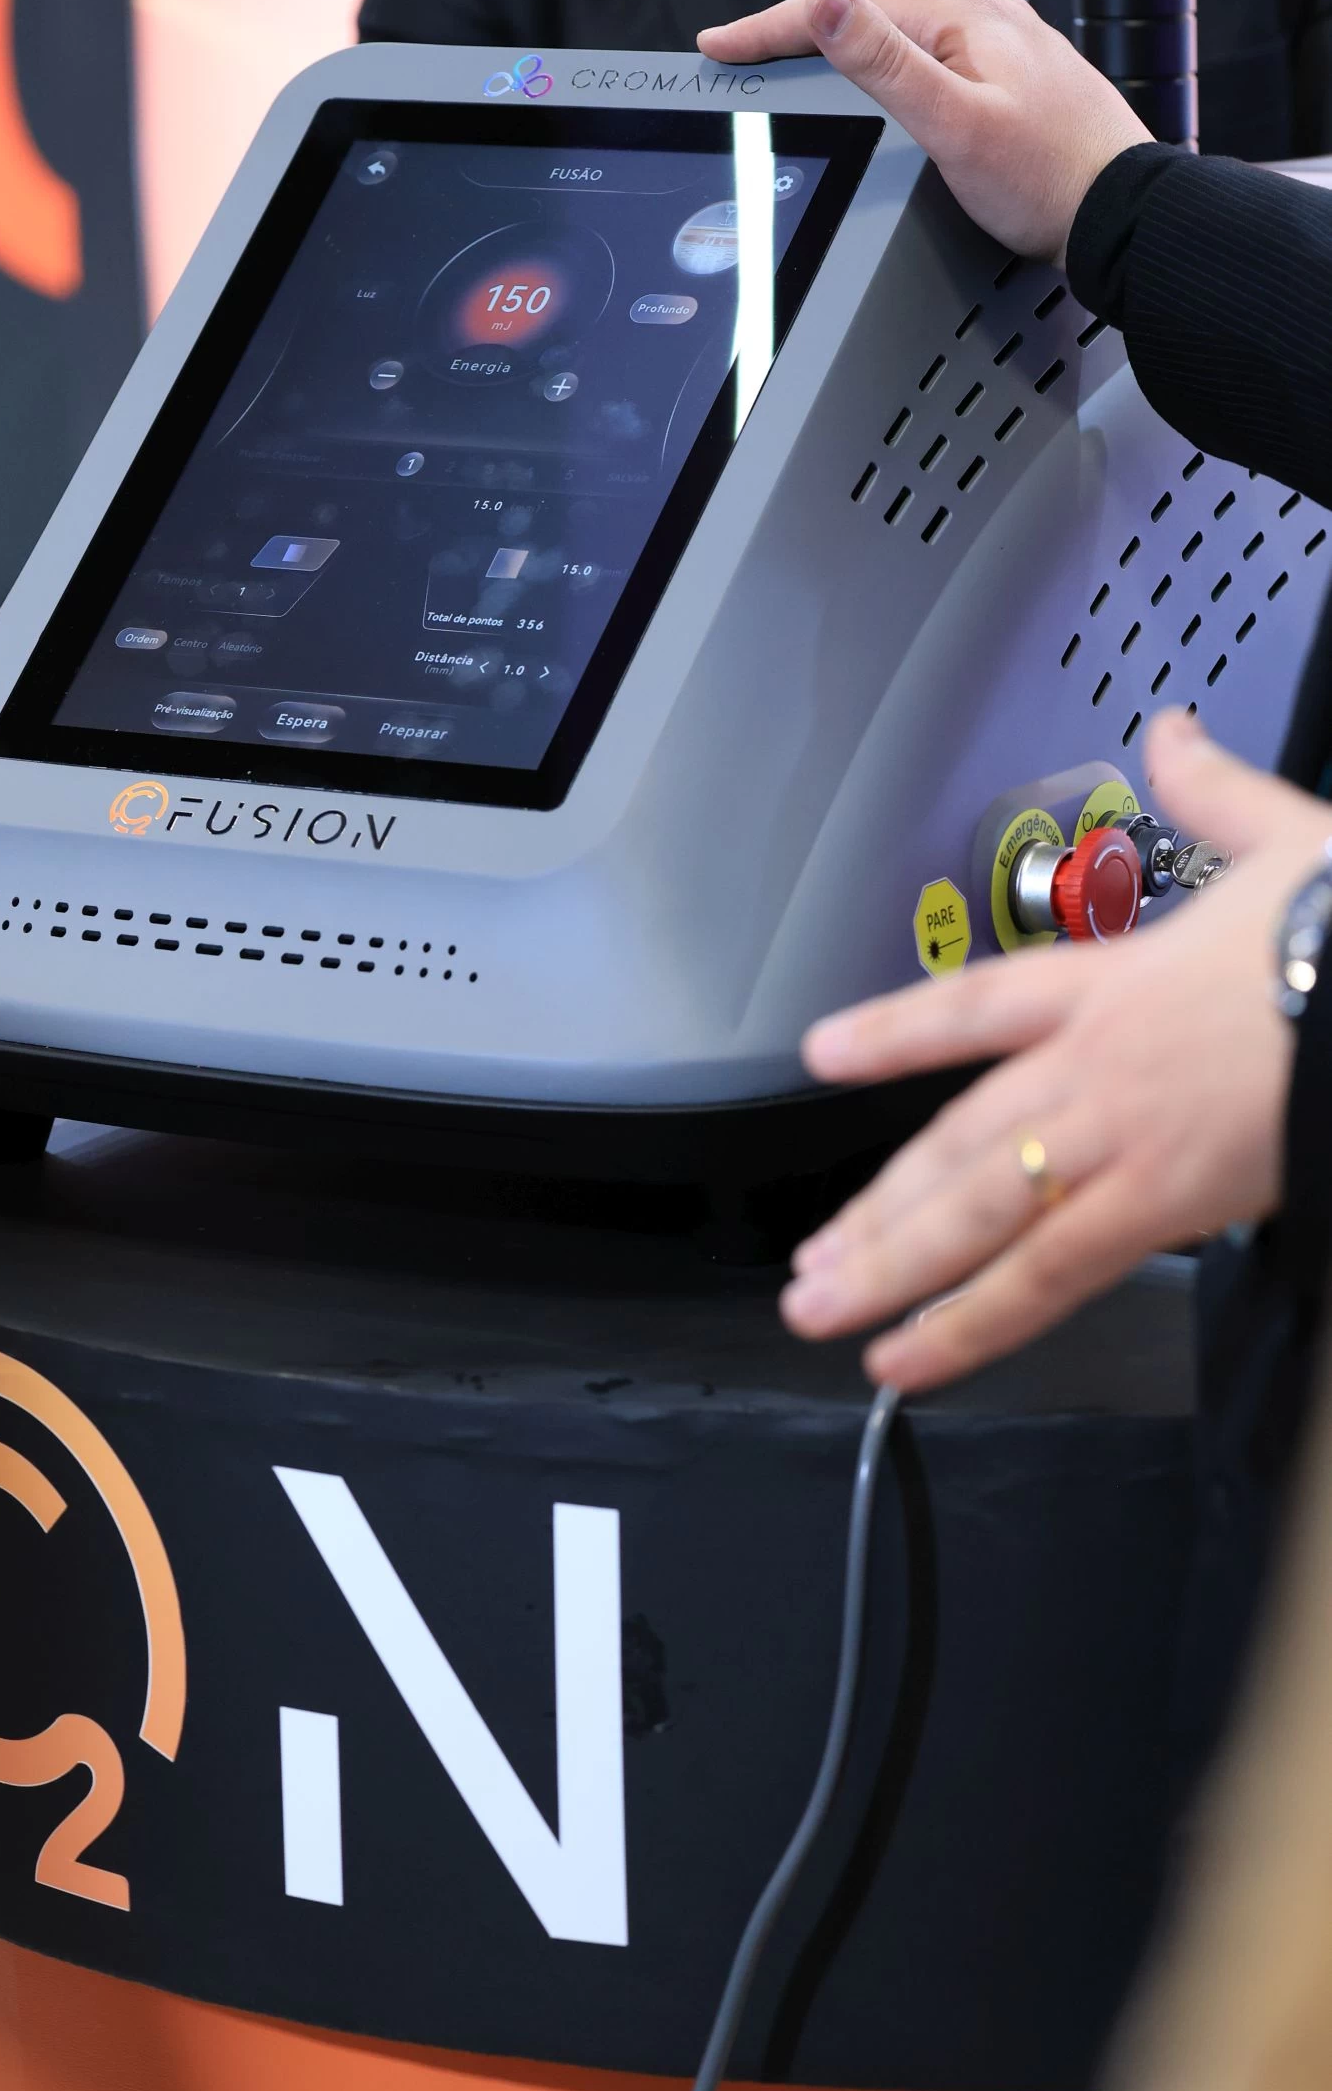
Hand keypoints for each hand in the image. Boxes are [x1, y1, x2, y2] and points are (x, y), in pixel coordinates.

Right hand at [699, 0, 1151, 267]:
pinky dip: (883, 68)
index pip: (841, 9)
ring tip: (790, 64)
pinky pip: (928, 58)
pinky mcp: (1009, 80)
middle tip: (739, 54)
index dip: (771, 29)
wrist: (1121, 216)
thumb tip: (826, 4)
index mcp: (961, 19)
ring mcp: (999, 48)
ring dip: (838, 47)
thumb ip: (883, 63)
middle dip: (796, 32)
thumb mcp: (952, 122)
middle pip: (867, 14)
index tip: (720, 45)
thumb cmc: (1050, 180)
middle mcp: (982, 19)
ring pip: (897, 35)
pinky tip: (875, 85)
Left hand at [780, 712, 1331, 1391]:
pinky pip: (1046, 1276)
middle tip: (806, 1263)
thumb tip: (1172, 733)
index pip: (972, 1005)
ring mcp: (1118, 1141)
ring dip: (888, 1269)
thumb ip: (1211, 794)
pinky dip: (973, 1324)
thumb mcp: (1285, 840)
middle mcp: (1090, 1067)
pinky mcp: (1164, 1204)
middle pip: (952, 1144)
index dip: (891, 1029)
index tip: (824, 1053)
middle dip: (873, 1210)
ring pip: (975, 1217)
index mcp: (1111, 982)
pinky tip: (914, 1357)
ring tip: (820, 1311)